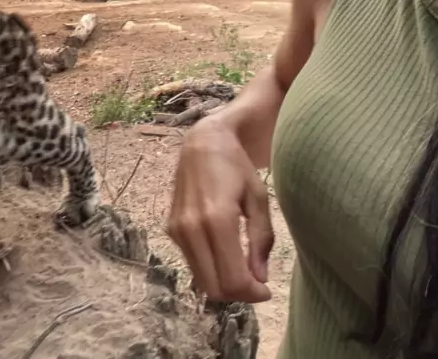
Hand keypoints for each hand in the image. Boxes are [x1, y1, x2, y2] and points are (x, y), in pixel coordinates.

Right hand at [167, 117, 273, 302]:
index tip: (266, 291)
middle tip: (256, 285)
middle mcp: (192, 228)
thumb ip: (260, 239)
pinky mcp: (171, 229)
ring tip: (243, 271)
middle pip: (214, 287)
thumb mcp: (258, 198)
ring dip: (223, 284)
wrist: (203, 143)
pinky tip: (225, 256)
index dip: (251, 293)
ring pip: (200, 280)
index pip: (232, 278)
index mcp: (218, 219)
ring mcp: (177, 230)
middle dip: (238, 294)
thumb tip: (260, 278)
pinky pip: (192, 264)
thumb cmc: (237, 167)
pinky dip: (210, 270)